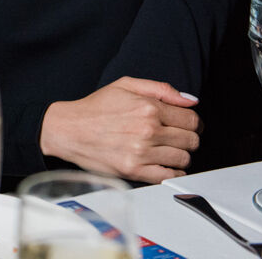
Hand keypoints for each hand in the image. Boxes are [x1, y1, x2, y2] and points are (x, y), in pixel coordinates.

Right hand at [39, 76, 201, 182]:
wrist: (68, 129)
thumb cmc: (95, 107)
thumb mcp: (125, 85)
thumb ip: (161, 89)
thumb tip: (190, 101)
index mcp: (148, 108)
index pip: (192, 120)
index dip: (193, 122)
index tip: (187, 125)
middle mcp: (148, 130)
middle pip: (192, 140)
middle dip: (188, 138)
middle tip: (176, 138)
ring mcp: (141, 152)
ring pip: (184, 159)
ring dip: (180, 156)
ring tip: (167, 150)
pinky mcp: (134, 171)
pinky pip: (169, 176)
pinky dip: (173, 173)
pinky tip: (164, 165)